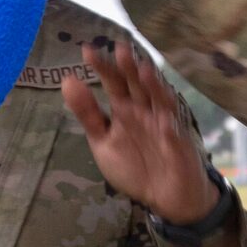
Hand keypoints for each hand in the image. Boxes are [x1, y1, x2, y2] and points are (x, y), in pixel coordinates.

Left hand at [63, 37, 216, 226]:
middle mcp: (145, 109)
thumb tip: (67, 80)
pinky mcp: (179, 143)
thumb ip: (87, 114)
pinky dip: (170, 126)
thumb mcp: (102, 141)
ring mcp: (164, 123)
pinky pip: (175, 133)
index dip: (102, 67)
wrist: (165, 196)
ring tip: (144, 71)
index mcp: (125, 107)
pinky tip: (165, 120)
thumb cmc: (135, 166)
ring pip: (160, 100)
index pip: (113, 81)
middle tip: (120, 49)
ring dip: (153, 86)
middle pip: (137, 84)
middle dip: (130, 68)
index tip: (87, 50)